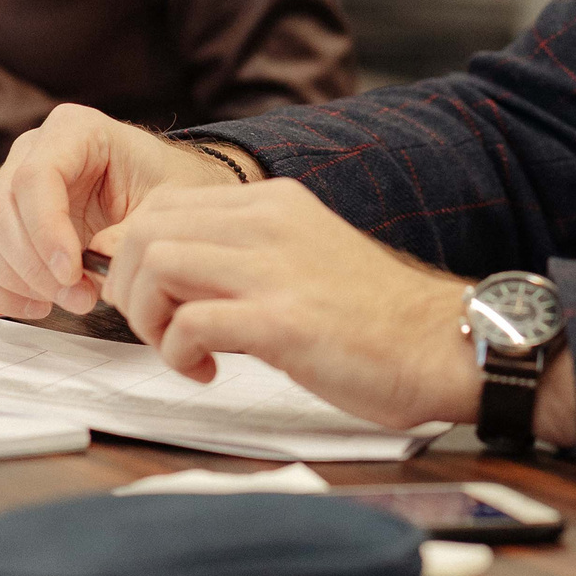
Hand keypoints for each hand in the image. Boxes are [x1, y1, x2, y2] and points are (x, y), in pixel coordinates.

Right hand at [0, 102, 242, 316]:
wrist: (164, 193)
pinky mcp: (3, 220)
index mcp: (75, 130)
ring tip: (68, 300)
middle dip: (33, 266)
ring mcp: (11, 184)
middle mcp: (33, 151)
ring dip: (13, 278)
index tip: (71, 273)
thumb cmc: (166, 188)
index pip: (35, 176)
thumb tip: (97, 258)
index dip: (45, 230)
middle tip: (81, 297)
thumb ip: (134, 230)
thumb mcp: (169, 203)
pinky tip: (39, 302)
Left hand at [91, 178, 482, 432]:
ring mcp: (275, 269)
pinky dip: (178, 354)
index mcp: (274, 203)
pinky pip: (190, 324)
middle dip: (129, 286)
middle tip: (155, 327)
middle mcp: (270, 223)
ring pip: (156, 264)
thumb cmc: (377, 317)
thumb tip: (176, 278)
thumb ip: (246, 255)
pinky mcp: (283, 321)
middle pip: (146, 229)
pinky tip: (207, 372)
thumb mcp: (304, 257)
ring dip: (148, 318)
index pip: (164, 205)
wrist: (445, 344)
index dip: (136, 254)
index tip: (153, 298)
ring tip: (179, 350)